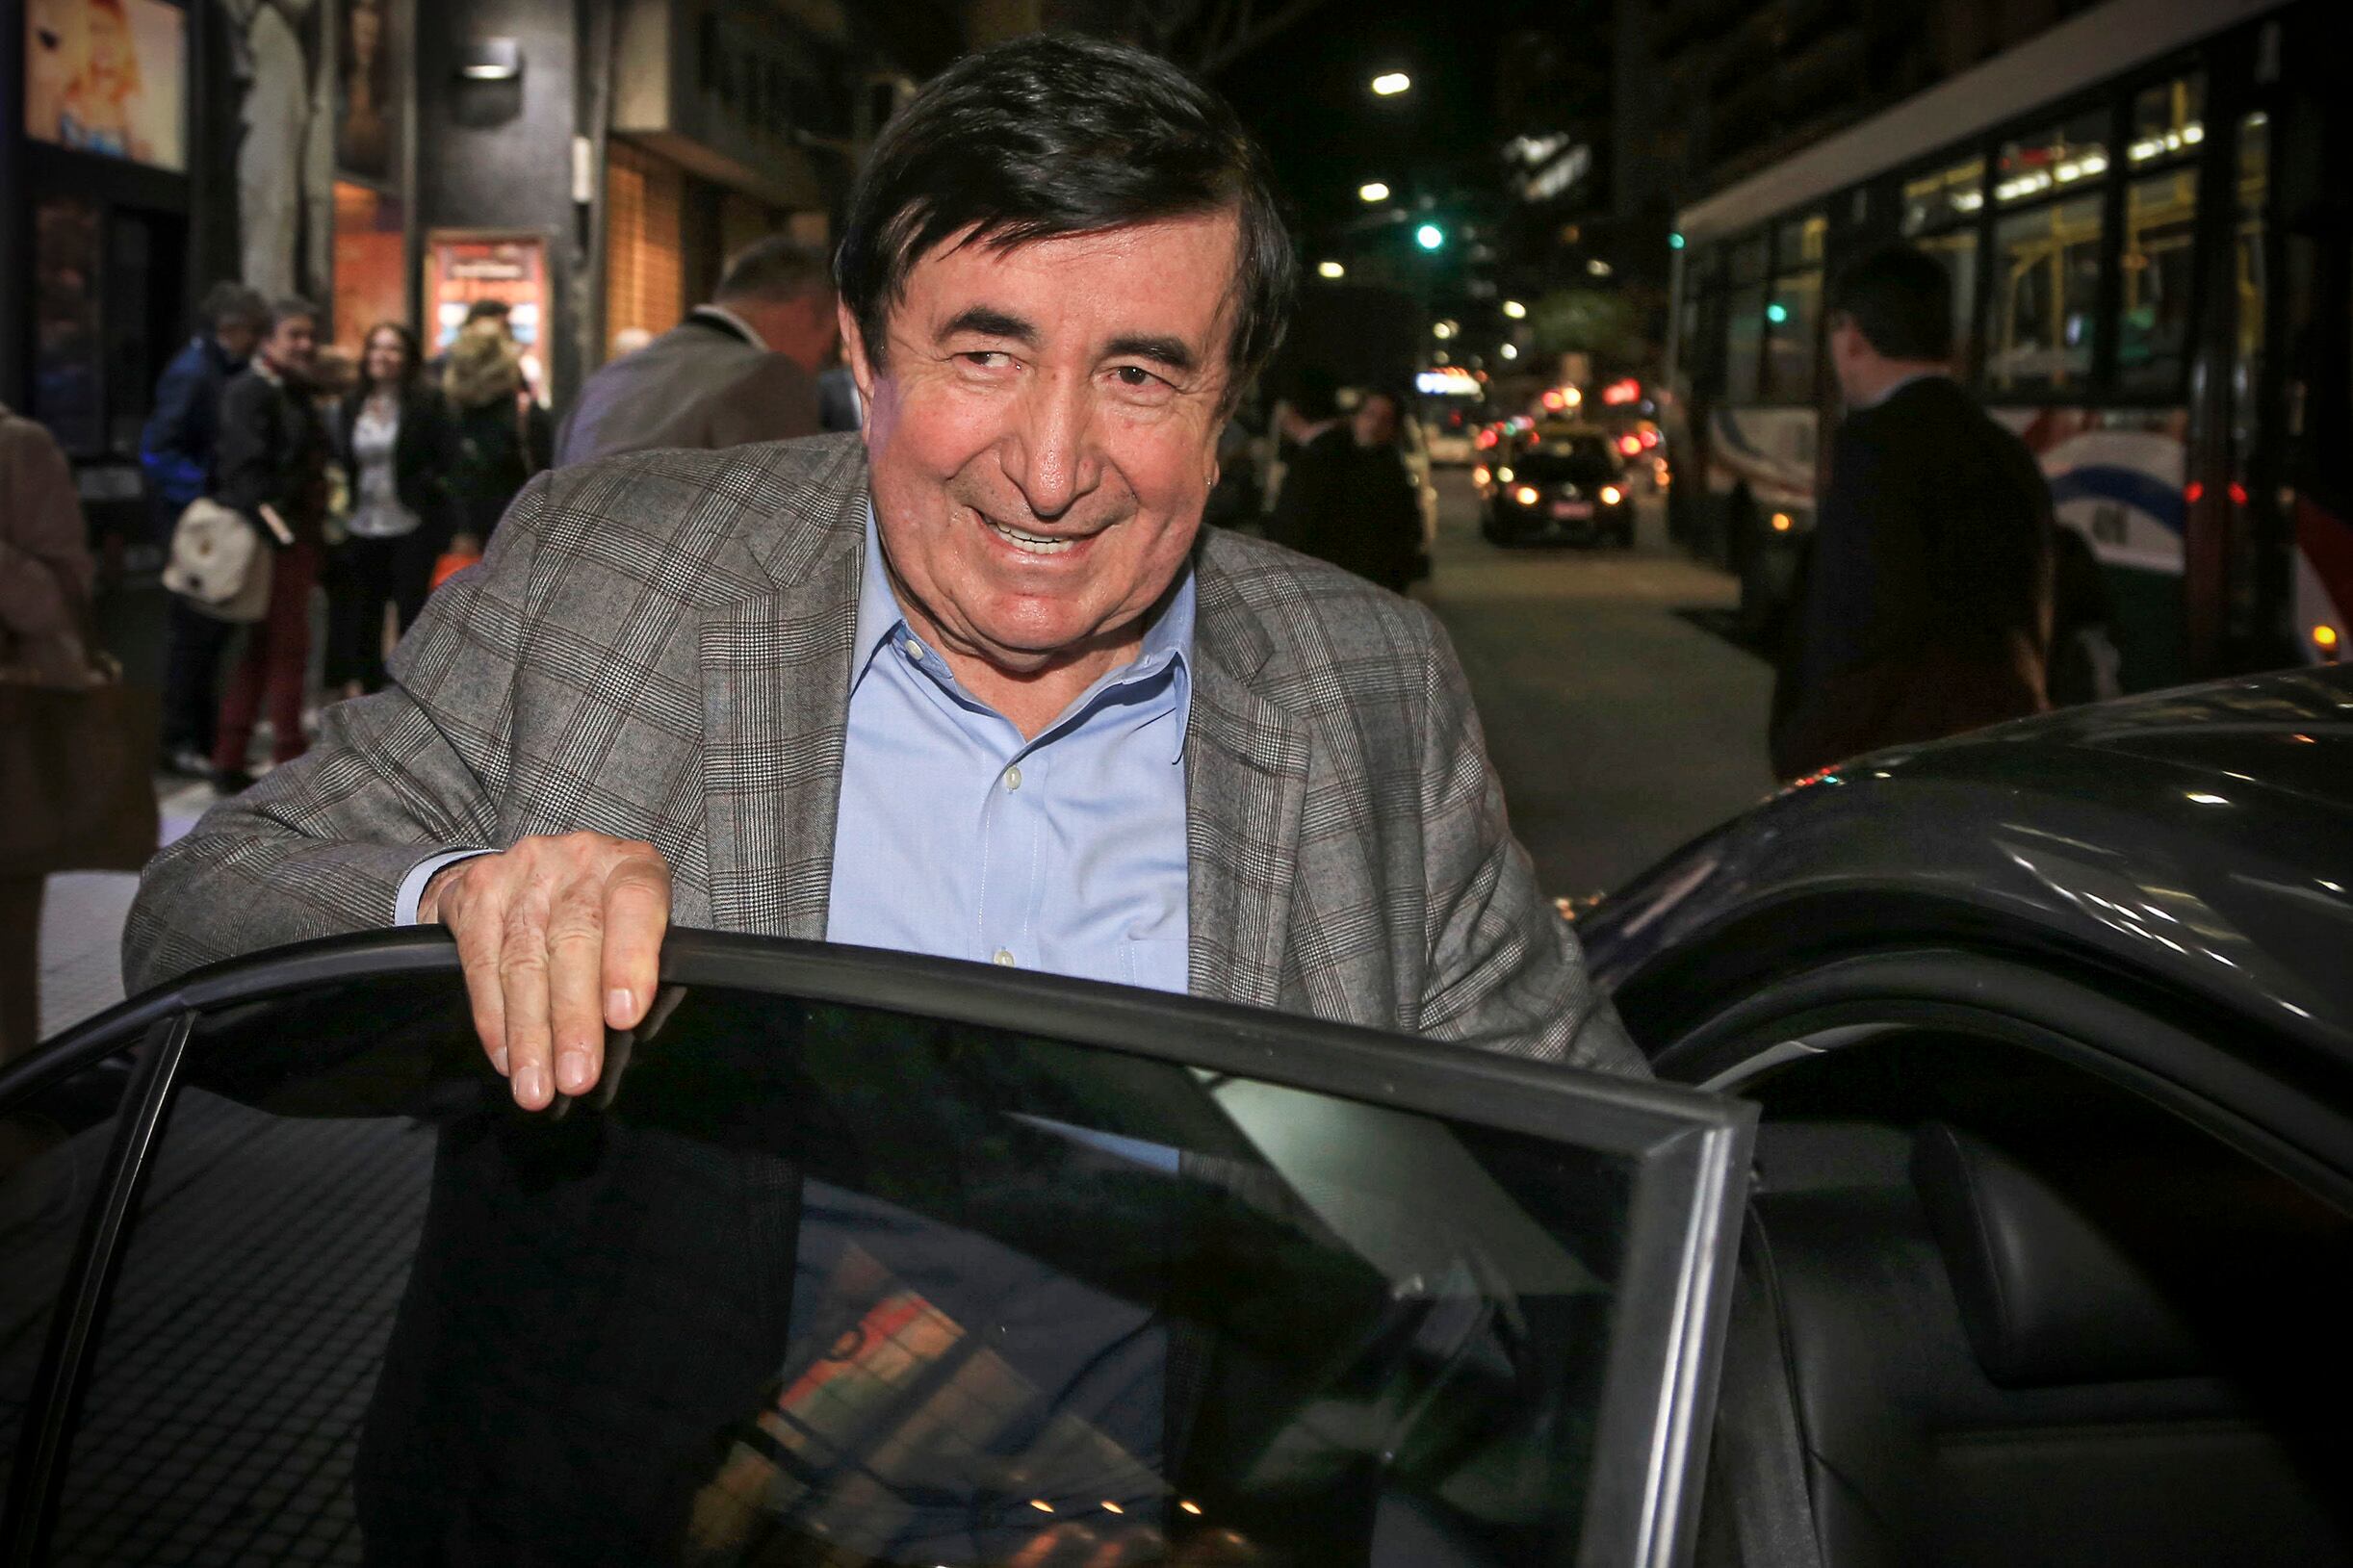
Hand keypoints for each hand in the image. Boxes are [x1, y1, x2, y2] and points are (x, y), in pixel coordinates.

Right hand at [419, 833, 671, 1109]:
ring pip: (523, 961)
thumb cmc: (600, 910)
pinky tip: (506, 1056)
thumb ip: (642, 963)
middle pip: (574, 942)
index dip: (630, 960)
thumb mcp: (635, 922)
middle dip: (574, 1019)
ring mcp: (524, 873)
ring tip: (537, 1084)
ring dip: (530, 1034)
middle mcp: (578, 860)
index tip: (625, 1017)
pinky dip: (494, 1019)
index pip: (636, 904)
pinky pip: (481, 964)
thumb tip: (636, 1030)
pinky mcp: (478, 893)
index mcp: (631, 865)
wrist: (531, 868)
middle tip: (576, 1076)